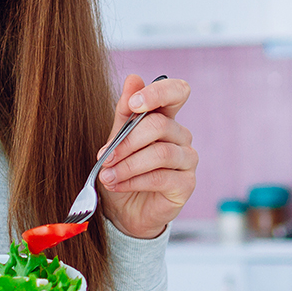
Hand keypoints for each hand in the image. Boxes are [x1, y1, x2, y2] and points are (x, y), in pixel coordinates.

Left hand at [98, 74, 197, 239]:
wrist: (123, 211)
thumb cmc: (122, 172)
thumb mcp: (116, 141)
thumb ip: (124, 114)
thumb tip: (133, 79)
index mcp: (166, 118)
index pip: (177, 92)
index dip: (158, 92)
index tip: (133, 104)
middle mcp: (181, 136)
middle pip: (159, 125)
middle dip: (127, 141)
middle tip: (105, 156)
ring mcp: (187, 160)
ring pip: (160, 153)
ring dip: (127, 165)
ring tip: (107, 176)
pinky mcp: (186, 184)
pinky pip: (161, 177)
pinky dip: (134, 180)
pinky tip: (118, 185)